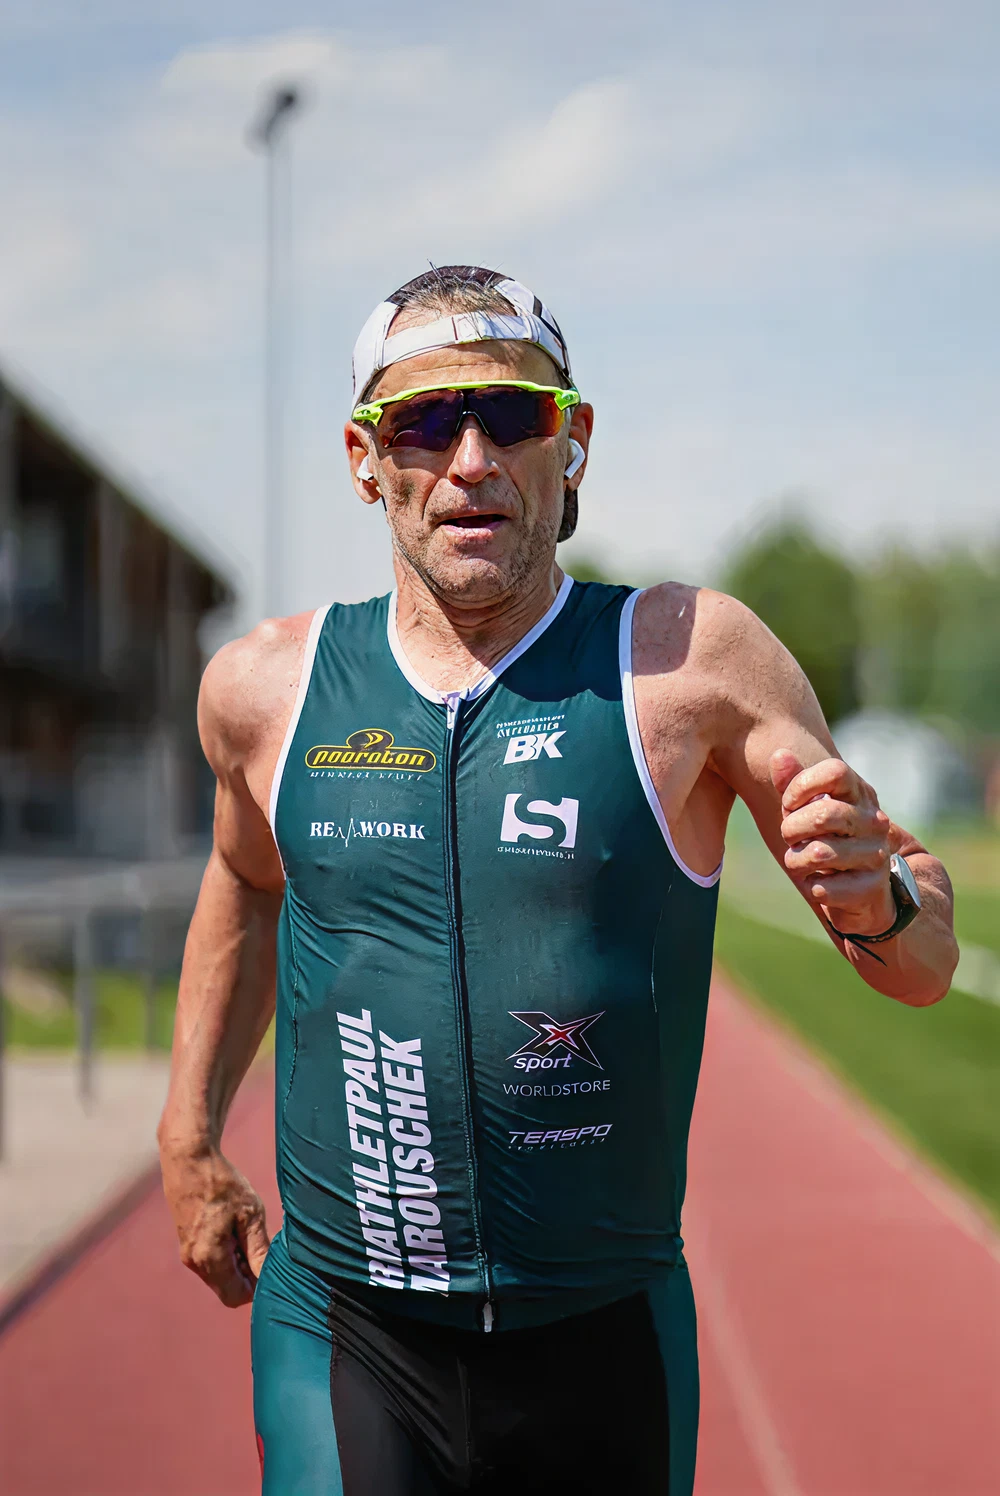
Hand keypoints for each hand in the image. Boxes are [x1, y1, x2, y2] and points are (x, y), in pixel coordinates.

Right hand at [159, 1141, 270, 1307]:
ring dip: (238, 1263)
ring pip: (220, 1275)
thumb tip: (270, 1276)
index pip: (236, 1297)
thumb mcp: (249, 1213)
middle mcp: (194, 1262)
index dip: (256, 1287)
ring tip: (247, 1231)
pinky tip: (234, 1227)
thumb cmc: (221, 1183)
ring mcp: (188, 1253)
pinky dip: (226, 1253)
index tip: (269, 1263)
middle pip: (227, 1288)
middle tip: (260, 1243)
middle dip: (248, 1274)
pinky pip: (211, 1261)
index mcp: (210, 1258)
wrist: (188, 1158)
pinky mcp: (187, 1242)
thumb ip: (259, 1249)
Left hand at [769, 749, 895, 936]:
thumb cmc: (827, 840)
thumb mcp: (806, 809)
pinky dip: (811, 887)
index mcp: (859, 794)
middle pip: (823, 814)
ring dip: (796, 861)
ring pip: (819, 853)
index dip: (802, 785)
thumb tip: (779, 754)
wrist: (861, 891)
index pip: (835, 771)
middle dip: (791, 829)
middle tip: (790, 838)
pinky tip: (818, 883)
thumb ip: (792, 783)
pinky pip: (824, 887)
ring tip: (800, 862)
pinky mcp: (872, 886)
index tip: (789, 803)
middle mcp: (874, 820)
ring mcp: (876, 853)